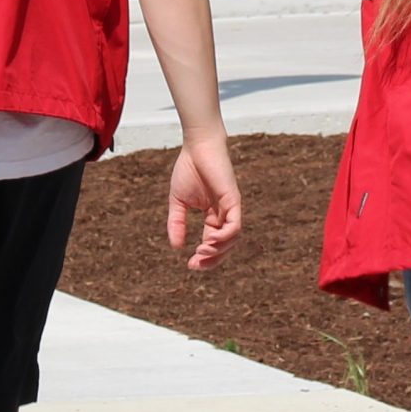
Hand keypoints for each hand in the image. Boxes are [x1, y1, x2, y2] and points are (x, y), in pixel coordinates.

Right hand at [167, 134, 242, 269]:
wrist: (197, 146)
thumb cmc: (189, 169)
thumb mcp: (178, 202)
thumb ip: (177, 223)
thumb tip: (176, 248)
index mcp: (213, 214)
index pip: (212, 242)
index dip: (204, 257)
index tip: (190, 265)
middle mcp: (224, 213)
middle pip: (225, 245)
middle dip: (212, 259)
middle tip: (196, 265)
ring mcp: (230, 207)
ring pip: (232, 239)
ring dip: (218, 250)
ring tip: (201, 251)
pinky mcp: (233, 200)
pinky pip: (234, 225)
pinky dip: (224, 237)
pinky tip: (209, 240)